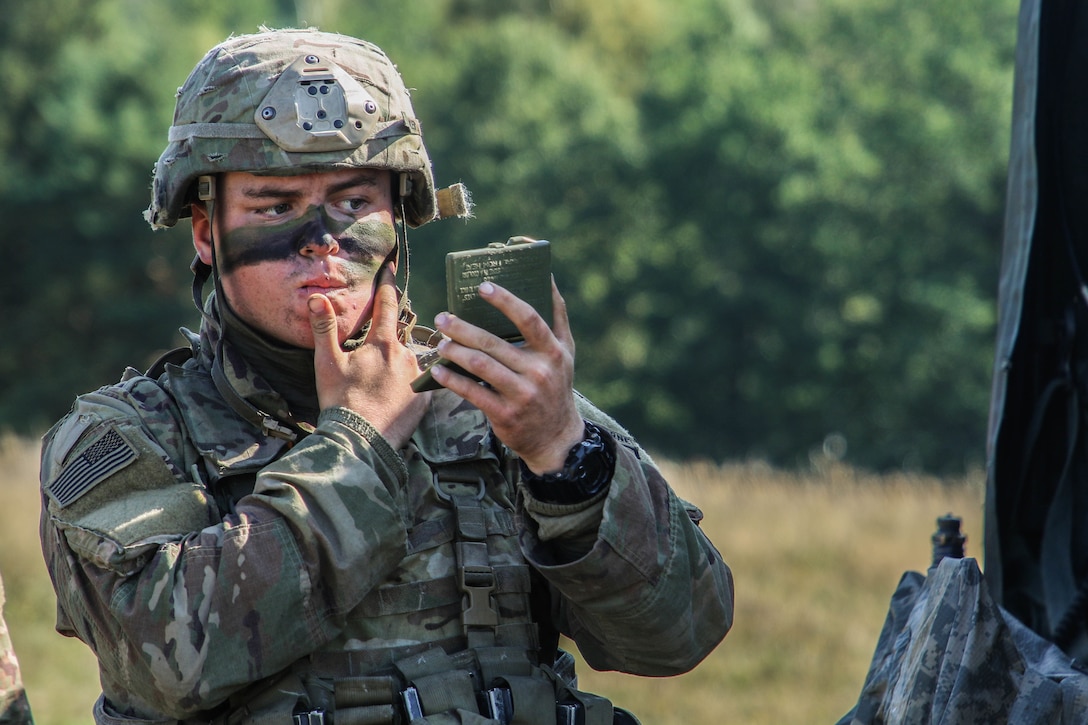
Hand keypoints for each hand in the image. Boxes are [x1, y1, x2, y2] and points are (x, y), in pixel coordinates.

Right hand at [308, 266, 428, 448]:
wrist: (361, 442)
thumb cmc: (341, 401)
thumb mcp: (327, 363)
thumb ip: (325, 328)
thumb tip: (316, 298)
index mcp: (383, 344)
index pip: (387, 305)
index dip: (387, 285)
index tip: (390, 269)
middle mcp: (406, 356)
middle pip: (397, 337)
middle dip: (385, 341)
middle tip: (370, 358)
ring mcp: (418, 378)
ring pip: (408, 361)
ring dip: (396, 365)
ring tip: (377, 384)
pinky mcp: (425, 399)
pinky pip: (418, 383)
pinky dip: (406, 385)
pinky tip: (391, 397)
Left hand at [430, 278, 583, 472]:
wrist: (556, 437)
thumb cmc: (556, 384)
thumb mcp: (565, 352)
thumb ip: (557, 316)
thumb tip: (545, 277)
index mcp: (553, 350)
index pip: (529, 318)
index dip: (505, 301)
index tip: (482, 286)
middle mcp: (540, 371)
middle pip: (494, 343)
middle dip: (463, 328)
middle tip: (443, 317)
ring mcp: (522, 394)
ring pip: (480, 365)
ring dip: (455, 352)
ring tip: (441, 342)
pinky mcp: (506, 414)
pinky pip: (473, 392)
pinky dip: (452, 380)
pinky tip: (438, 371)